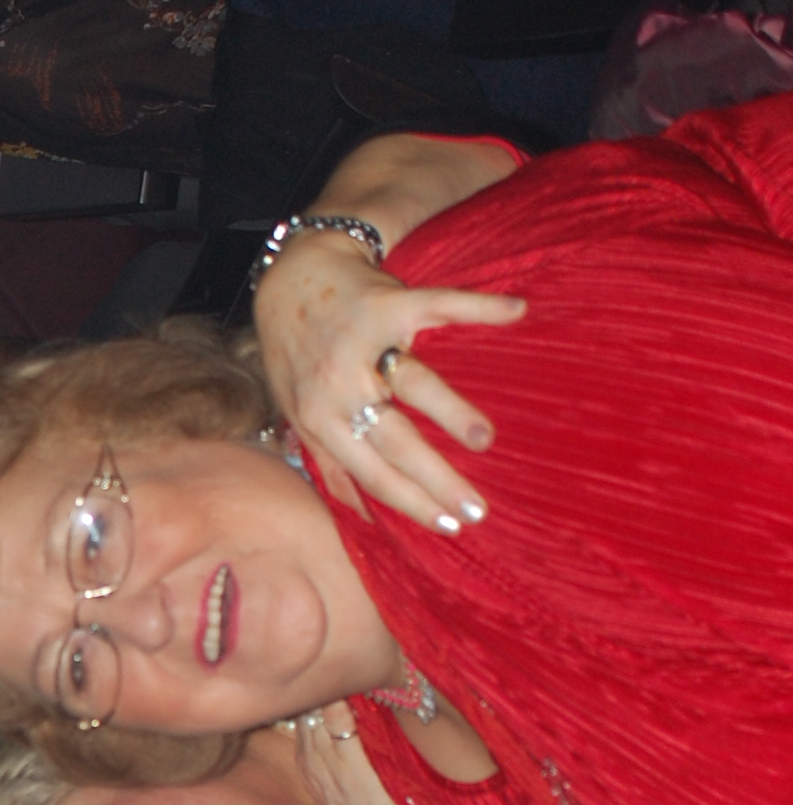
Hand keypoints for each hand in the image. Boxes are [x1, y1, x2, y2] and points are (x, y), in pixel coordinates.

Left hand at [251, 235, 519, 530]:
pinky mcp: (388, 301)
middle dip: (435, 478)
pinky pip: (438, 305)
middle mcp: (341, 385)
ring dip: (449, 412)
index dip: (410, 502)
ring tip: (484, 440)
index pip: (371, 472)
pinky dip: (477, 306)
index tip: (448, 526)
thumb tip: (364, 517)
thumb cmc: (297, 355)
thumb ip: (329, 460)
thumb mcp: (300, 413)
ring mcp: (365, 342)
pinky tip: (515, 311)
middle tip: (476, 508)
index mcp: (322, 419)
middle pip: (395, 440)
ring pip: (413, 382)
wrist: (289, 279)